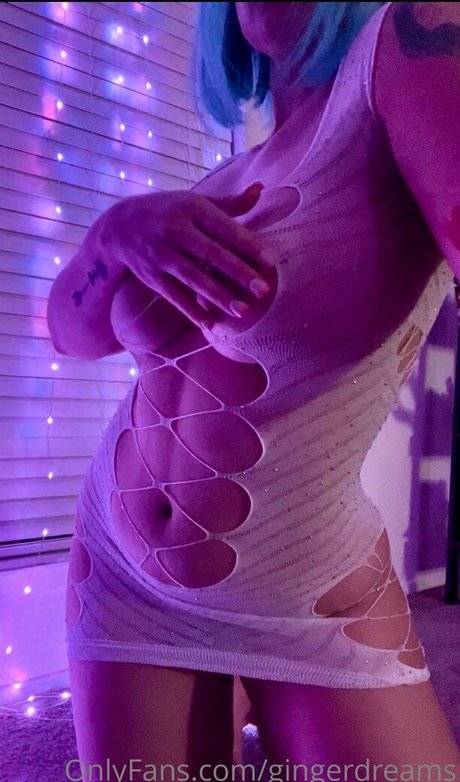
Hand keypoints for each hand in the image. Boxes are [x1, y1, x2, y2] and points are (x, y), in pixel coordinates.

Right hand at [96, 183, 274, 329]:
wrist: (120, 225)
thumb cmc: (169, 211)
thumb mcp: (195, 201)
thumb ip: (229, 203)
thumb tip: (261, 189)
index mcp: (191, 209)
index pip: (224, 229)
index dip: (247, 246)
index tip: (270, 263)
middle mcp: (174, 231)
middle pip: (210, 254)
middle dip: (238, 273)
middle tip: (263, 290)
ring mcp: (161, 256)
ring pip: (193, 278)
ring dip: (219, 296)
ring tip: (243, 311)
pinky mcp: (152, 277)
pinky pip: (175, 297)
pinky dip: (193, 311)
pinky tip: (212, 325)